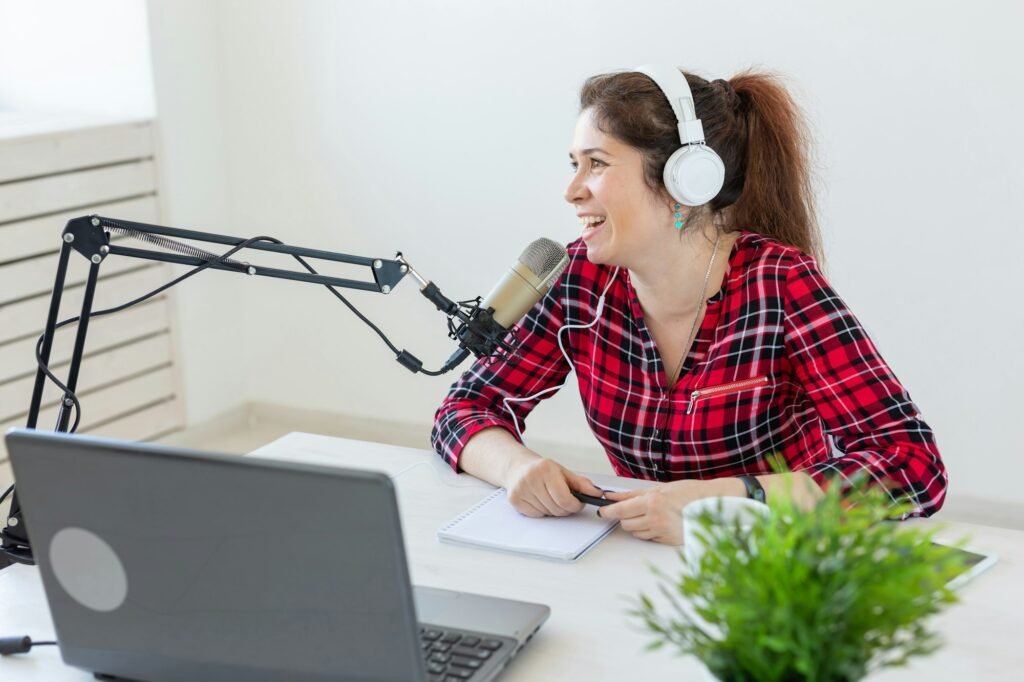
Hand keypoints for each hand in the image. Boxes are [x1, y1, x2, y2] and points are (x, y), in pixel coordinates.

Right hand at [503, 457, 605, 517]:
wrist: (517, 467)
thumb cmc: (542, 470)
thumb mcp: (563, 472)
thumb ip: (581, 484)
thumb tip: (597, 493)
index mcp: (545, 469)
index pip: (565, 499)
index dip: (575, 505)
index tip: (578, 504)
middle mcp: (531, 478)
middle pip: (557, 508)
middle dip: (566, 509)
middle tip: (566, 502)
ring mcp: (521, 490)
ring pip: (547, 513)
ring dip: (554, 510)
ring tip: (552, 498)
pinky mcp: (515, 500)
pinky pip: (537, 515)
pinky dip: (542, 512)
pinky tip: (541, 501)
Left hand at [600, 478, 743, 544]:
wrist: (712, 504)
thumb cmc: (687, 492)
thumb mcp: (658, 488)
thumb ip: (632, 494)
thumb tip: (611, 496)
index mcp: (652, 501)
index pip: (621, 510)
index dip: (608, 512)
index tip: (602, 511)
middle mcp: (655, 518)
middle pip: (625, 523)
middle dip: (626, 517)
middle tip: (636, 509)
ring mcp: (662, 531)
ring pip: (636, 532)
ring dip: (638, 525)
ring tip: (652, 514)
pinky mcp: (668, 541)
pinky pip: (649, 538)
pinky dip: (650, 531)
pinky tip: (661, 522)